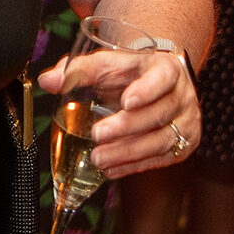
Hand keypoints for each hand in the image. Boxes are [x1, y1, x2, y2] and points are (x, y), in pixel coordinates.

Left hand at [39, 49, 200, 178]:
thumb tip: (47, 81)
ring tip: (99, 158)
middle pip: (158, 113)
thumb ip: (78, 70)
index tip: (126, 101)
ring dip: (128, 152)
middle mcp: (181, 95)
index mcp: (165, 68)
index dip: (147, 90)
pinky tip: (112, 169)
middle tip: (98, 135)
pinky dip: (134, 165)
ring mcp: (186, 121)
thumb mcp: (108, 64)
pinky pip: (161, 159)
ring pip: (161, 140)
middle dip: (126, 127)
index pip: (162, 77)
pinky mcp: (184, 144)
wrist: (158, 82)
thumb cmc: (130, 73)